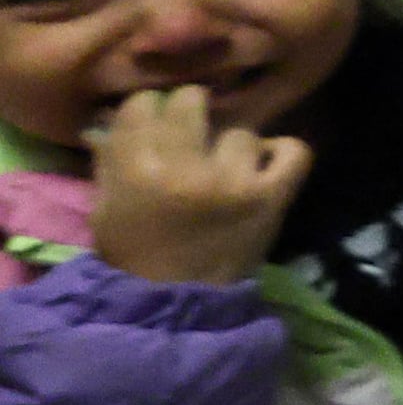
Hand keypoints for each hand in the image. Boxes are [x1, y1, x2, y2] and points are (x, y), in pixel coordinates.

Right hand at [84, 88, 315, 284]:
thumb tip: (111, 117)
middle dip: (190, 114)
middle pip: (192, 101)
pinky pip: (295, 151)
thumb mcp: (105, 207)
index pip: (143, 104)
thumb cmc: (133, 253)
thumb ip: (110, 159)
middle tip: (193, 137)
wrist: (174, 303)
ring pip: (241, 131)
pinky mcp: (271, 198)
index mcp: (135, 170)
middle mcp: (185, 168)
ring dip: (233, 148)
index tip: (155, 125)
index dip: (150, 111)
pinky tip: (265, 165)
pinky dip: (283, 153)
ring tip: (224, 170)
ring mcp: (233, 181)